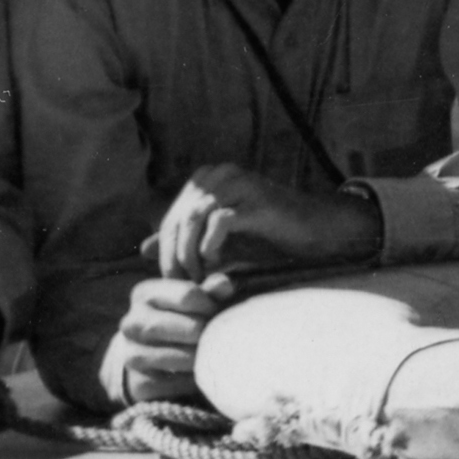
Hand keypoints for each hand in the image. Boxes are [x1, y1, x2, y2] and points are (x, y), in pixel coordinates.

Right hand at [105, 271, 237, 408]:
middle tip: (217, 337)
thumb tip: (223, 284)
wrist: (151, 356)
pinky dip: (191, 381)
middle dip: (210, 334)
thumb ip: (210, 290)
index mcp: (144, 294)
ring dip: (202, 357)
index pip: (189, 295)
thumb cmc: (182, 319)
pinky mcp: (139, 383)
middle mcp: (132, 323)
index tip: (216, 313)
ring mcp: (131, 354)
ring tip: (208, 355)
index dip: (211, 305)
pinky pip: (176, 384)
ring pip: (183, 357)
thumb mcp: (194, 300)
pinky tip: (195, 375)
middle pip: (191, 328)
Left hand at [152, 165, 381, 280]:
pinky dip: (212, 245)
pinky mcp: (257, 198)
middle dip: (176, 256)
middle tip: (182, 284)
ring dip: (191, 253)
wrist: (314, 232)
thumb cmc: (266, 237)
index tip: (171, 282)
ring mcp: (239, 182)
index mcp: (206, 179)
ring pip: (195, 217)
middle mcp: (219, 174)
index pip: (171, 217)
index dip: (166, 251)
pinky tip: (215, 262)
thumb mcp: (218, 241)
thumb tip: (144, 247)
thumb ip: (184, 241)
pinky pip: (221, 220)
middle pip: (179, 218)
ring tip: (198, 277)